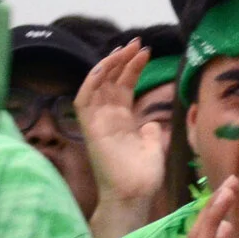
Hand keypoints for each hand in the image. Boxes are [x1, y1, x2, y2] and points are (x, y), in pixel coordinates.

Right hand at [79, 42, 167, 211]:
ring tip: (127, 49)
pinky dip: (92, 82)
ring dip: (109, 65)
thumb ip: (151, 133)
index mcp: (122, 121)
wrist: (134, 194)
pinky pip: (84, 100)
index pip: (123, 87)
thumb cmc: (143, 177)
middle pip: (111, 81)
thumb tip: (152, 123)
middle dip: (122, 60)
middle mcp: (108, 118)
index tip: (146, 52)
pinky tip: (104, 67)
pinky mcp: (90, 129)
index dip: (132, 68)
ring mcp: (98, 122)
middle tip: (138, 42)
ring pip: (96, 85)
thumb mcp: (153, 148)